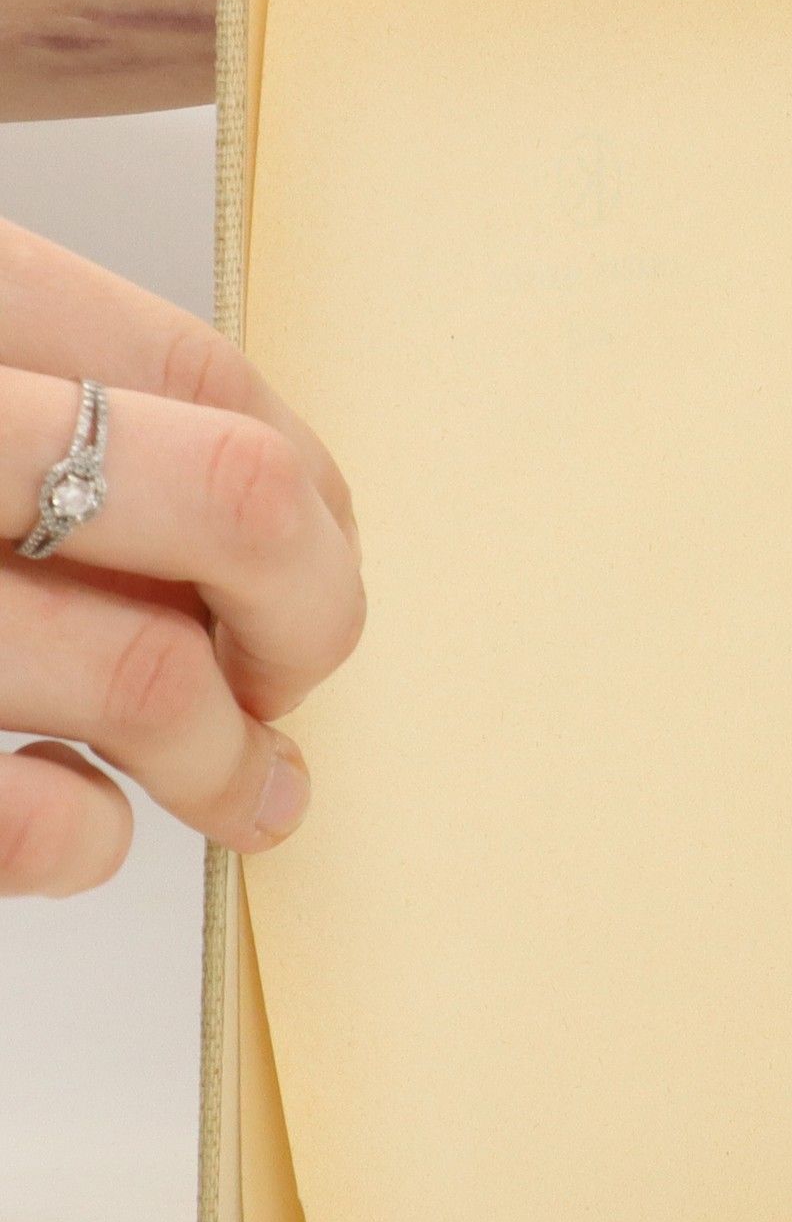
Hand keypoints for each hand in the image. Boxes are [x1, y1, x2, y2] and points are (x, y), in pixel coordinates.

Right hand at [0, 222, 362, 894]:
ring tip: (235, 788)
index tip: (329, 561)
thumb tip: (282, 518)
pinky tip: (71, 817)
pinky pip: (32, 825)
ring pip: (150, 677)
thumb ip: (62, 400)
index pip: (208, 377)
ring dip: (229, 759)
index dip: (315, 494)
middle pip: (237, 499)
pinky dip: (81, 843)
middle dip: (309, 614)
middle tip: (290, 676)